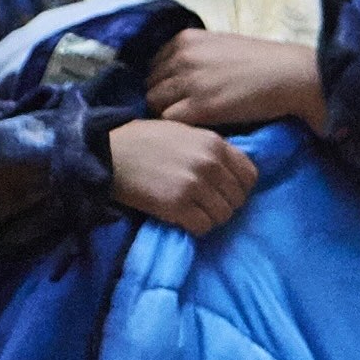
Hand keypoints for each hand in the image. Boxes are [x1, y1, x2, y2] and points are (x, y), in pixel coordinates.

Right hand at [105, 115, 256, 233]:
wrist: (109, 152)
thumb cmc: (143, 140)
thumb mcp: (184, 132)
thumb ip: (209, 149)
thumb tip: (230, 171)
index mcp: (215, 144)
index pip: (250, 175)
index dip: (239, 187)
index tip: (223, 191)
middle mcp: (209, 164)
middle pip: (237, 199)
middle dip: (223, 204)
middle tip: (204, 204)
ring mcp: (195, 185)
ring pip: (223, 216)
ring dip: (209, 218)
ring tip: (191, 211)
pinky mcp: (177, 205)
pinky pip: (202, 227)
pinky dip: (195, 227)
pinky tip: (181, 218)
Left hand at [148, 29, 325, 133]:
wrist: (289, 75)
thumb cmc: (261, 61)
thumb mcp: (220, 45)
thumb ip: (195, 55)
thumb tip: (176, 75)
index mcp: (185, 39)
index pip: (154, 66)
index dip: (164, 84)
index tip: (179, 96)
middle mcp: (183, 57)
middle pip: (151, 85)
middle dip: (162, 100)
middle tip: (183, 113)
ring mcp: (190, 82)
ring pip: (155, 103)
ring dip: (168, 115)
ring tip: (189, 123)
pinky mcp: (201, 107)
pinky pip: (170, 120)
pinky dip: (179, 127)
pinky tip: (196, 129)